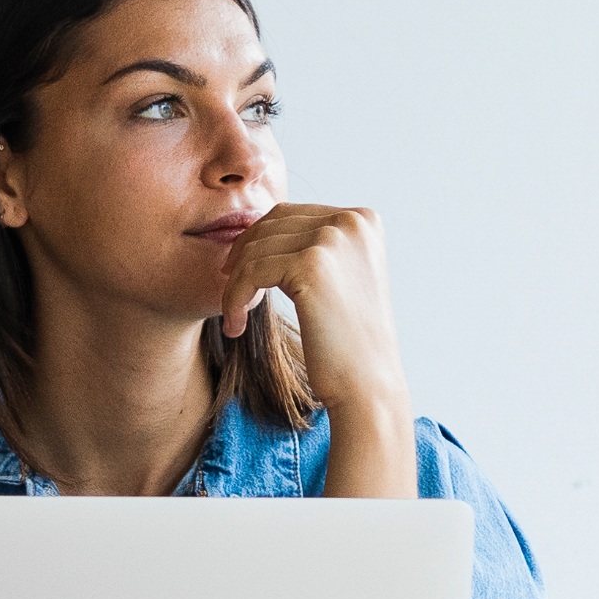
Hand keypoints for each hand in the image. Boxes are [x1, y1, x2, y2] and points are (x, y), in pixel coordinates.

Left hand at [221, 203, 416, 497]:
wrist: (367, 384)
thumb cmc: (348, 340)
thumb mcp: (339, 278)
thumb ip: (313, 247)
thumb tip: (260, 223)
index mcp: (362, 220)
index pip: (290, 214)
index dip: (257, 242)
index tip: (239, 272)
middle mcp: (351, 222)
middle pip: (271, 225)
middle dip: (243, 258)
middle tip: (232, 294)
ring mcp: (333, 239)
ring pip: (256, 249)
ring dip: (236, 284)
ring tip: (235, 316)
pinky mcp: (311, 265)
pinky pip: (250, 273)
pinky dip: (234, 298)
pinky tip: (236, 325)